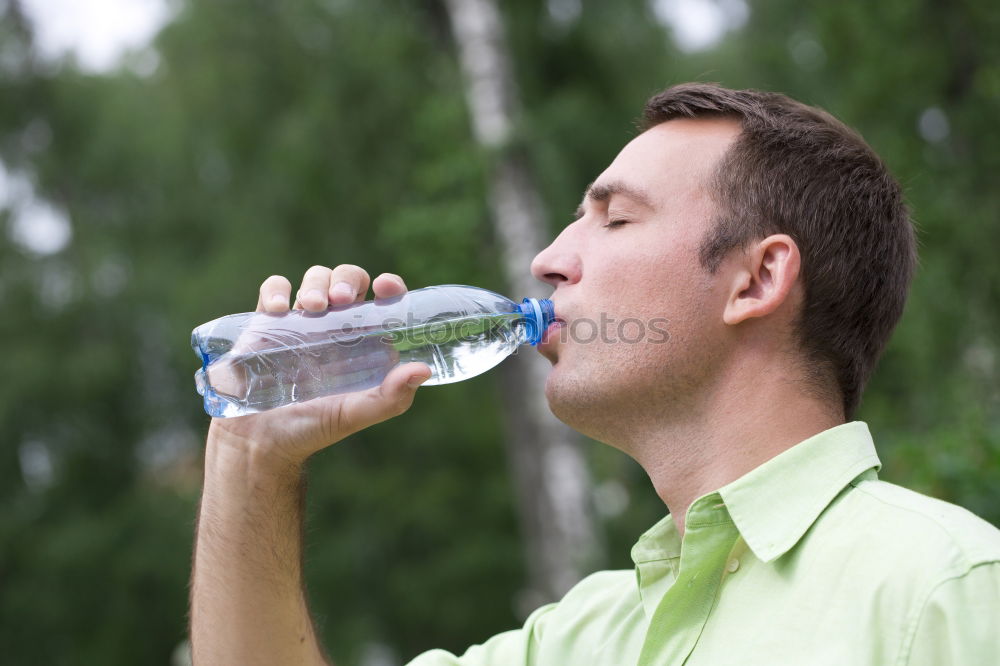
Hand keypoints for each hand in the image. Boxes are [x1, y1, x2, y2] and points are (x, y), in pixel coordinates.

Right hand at [207, 264, 431, 468]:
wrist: (261, 442)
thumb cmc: (313, 429)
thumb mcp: (355, 415)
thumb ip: (390, 398)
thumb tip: (423, 370)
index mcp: (363, 341)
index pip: (382, 300)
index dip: (388, 286)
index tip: (385, 286)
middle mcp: (335, 326)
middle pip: (348, 279)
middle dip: (347, 279)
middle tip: (341, 300)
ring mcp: (301, 321)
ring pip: (315, 278)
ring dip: (316, 283)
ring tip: (312, 308)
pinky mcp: (266, 322)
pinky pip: (272, 289)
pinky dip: (276, 289)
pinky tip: (277, 309)